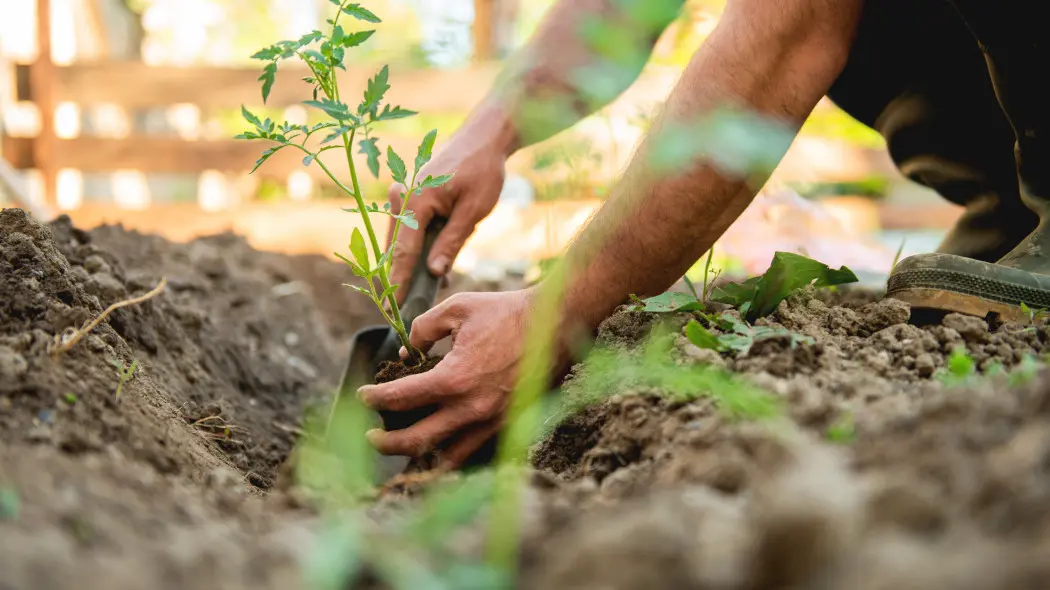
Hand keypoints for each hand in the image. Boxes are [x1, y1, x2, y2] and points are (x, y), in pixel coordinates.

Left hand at [356, 289, 534, 467]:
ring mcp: (492, 423)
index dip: (374, 397)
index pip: (400, 398)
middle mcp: (472, 409)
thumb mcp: (458, 308)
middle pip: (416, 442)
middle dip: (386, 442)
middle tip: (371, 435)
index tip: (363, 394)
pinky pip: (474, 453)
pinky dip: (452, 455)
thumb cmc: (507, 311)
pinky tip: (440, 447)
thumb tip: (407, 352)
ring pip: (446, 459)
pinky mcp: (509, 426)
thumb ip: (423, 328)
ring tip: (403, 449)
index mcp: (455, 379)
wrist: (558, 323)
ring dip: (418, 457)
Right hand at [386, 125, 508, 304]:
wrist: (484, 138)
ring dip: (411, 265)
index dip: (399, 282)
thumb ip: (451, 242)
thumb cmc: (482, 171)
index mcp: (415, 200)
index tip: (394, 307)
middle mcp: (401, 197)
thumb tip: (433, 273)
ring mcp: (402, 196)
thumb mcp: (473, 211)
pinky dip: (417, 249)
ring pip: (401, 241)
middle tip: (405, 307)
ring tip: (423, 292)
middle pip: (396, 248)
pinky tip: (434, 269)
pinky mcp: (409, 197)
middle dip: (402, 278)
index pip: (403, 251)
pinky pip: (409, 230)